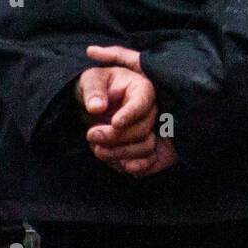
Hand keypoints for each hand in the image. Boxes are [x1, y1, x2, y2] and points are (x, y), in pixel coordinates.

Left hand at [82, 45, 179, 177]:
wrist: (96, 107)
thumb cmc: (96, 88)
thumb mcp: (91, 80)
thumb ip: (93, 89)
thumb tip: (98, 108)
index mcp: (144, 87)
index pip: (144, 101)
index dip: (130, 113)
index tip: (114, 122)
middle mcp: (155, 109)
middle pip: (144, 127)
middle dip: (116, 136)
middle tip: (91, 136)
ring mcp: (157, 131)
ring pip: (146, 147)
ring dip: (120, 153)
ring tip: (96, 149)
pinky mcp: (155, 150)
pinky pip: (149, 162)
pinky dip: (133, 166)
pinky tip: (116, 163)